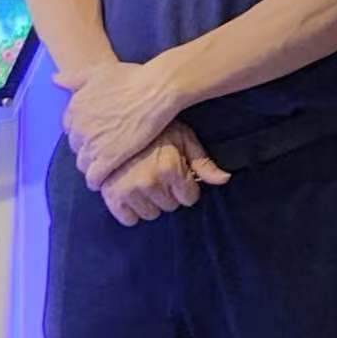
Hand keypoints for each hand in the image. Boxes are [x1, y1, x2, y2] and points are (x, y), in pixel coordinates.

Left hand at [65, 58, 181, 187]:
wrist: (154, 90)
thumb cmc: (130, 78)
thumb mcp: (98, 72)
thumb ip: (74, 78)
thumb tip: (55, 79)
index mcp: (74, 107)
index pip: (69, 127)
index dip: (82, 131)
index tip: (93, 133)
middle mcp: (79, 127)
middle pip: (76, 146)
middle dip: (86, 148)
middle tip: (101, 149)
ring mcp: (92, 144)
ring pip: (83, 163)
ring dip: (91, 166)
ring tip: (103, 167)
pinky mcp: (108, 158)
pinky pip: (94, 176)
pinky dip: (97, 180)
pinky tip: (104, 180)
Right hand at [98, 123, 230, 224]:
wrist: (120, 118)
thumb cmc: (156, 128)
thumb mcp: (183, 137)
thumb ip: (203, 161)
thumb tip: (225, 179)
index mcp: (170, 167)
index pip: (189, 198)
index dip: (185, 185)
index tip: (176, 173)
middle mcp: (149, 181)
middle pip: (170, 206)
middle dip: (168, 192)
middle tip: (158, 173)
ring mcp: (128, 189)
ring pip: (151, 214)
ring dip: (150, 202)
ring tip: (143, 180)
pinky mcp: (111, 195)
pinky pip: (128, 219)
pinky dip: (131, 210)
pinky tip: (131, 193)